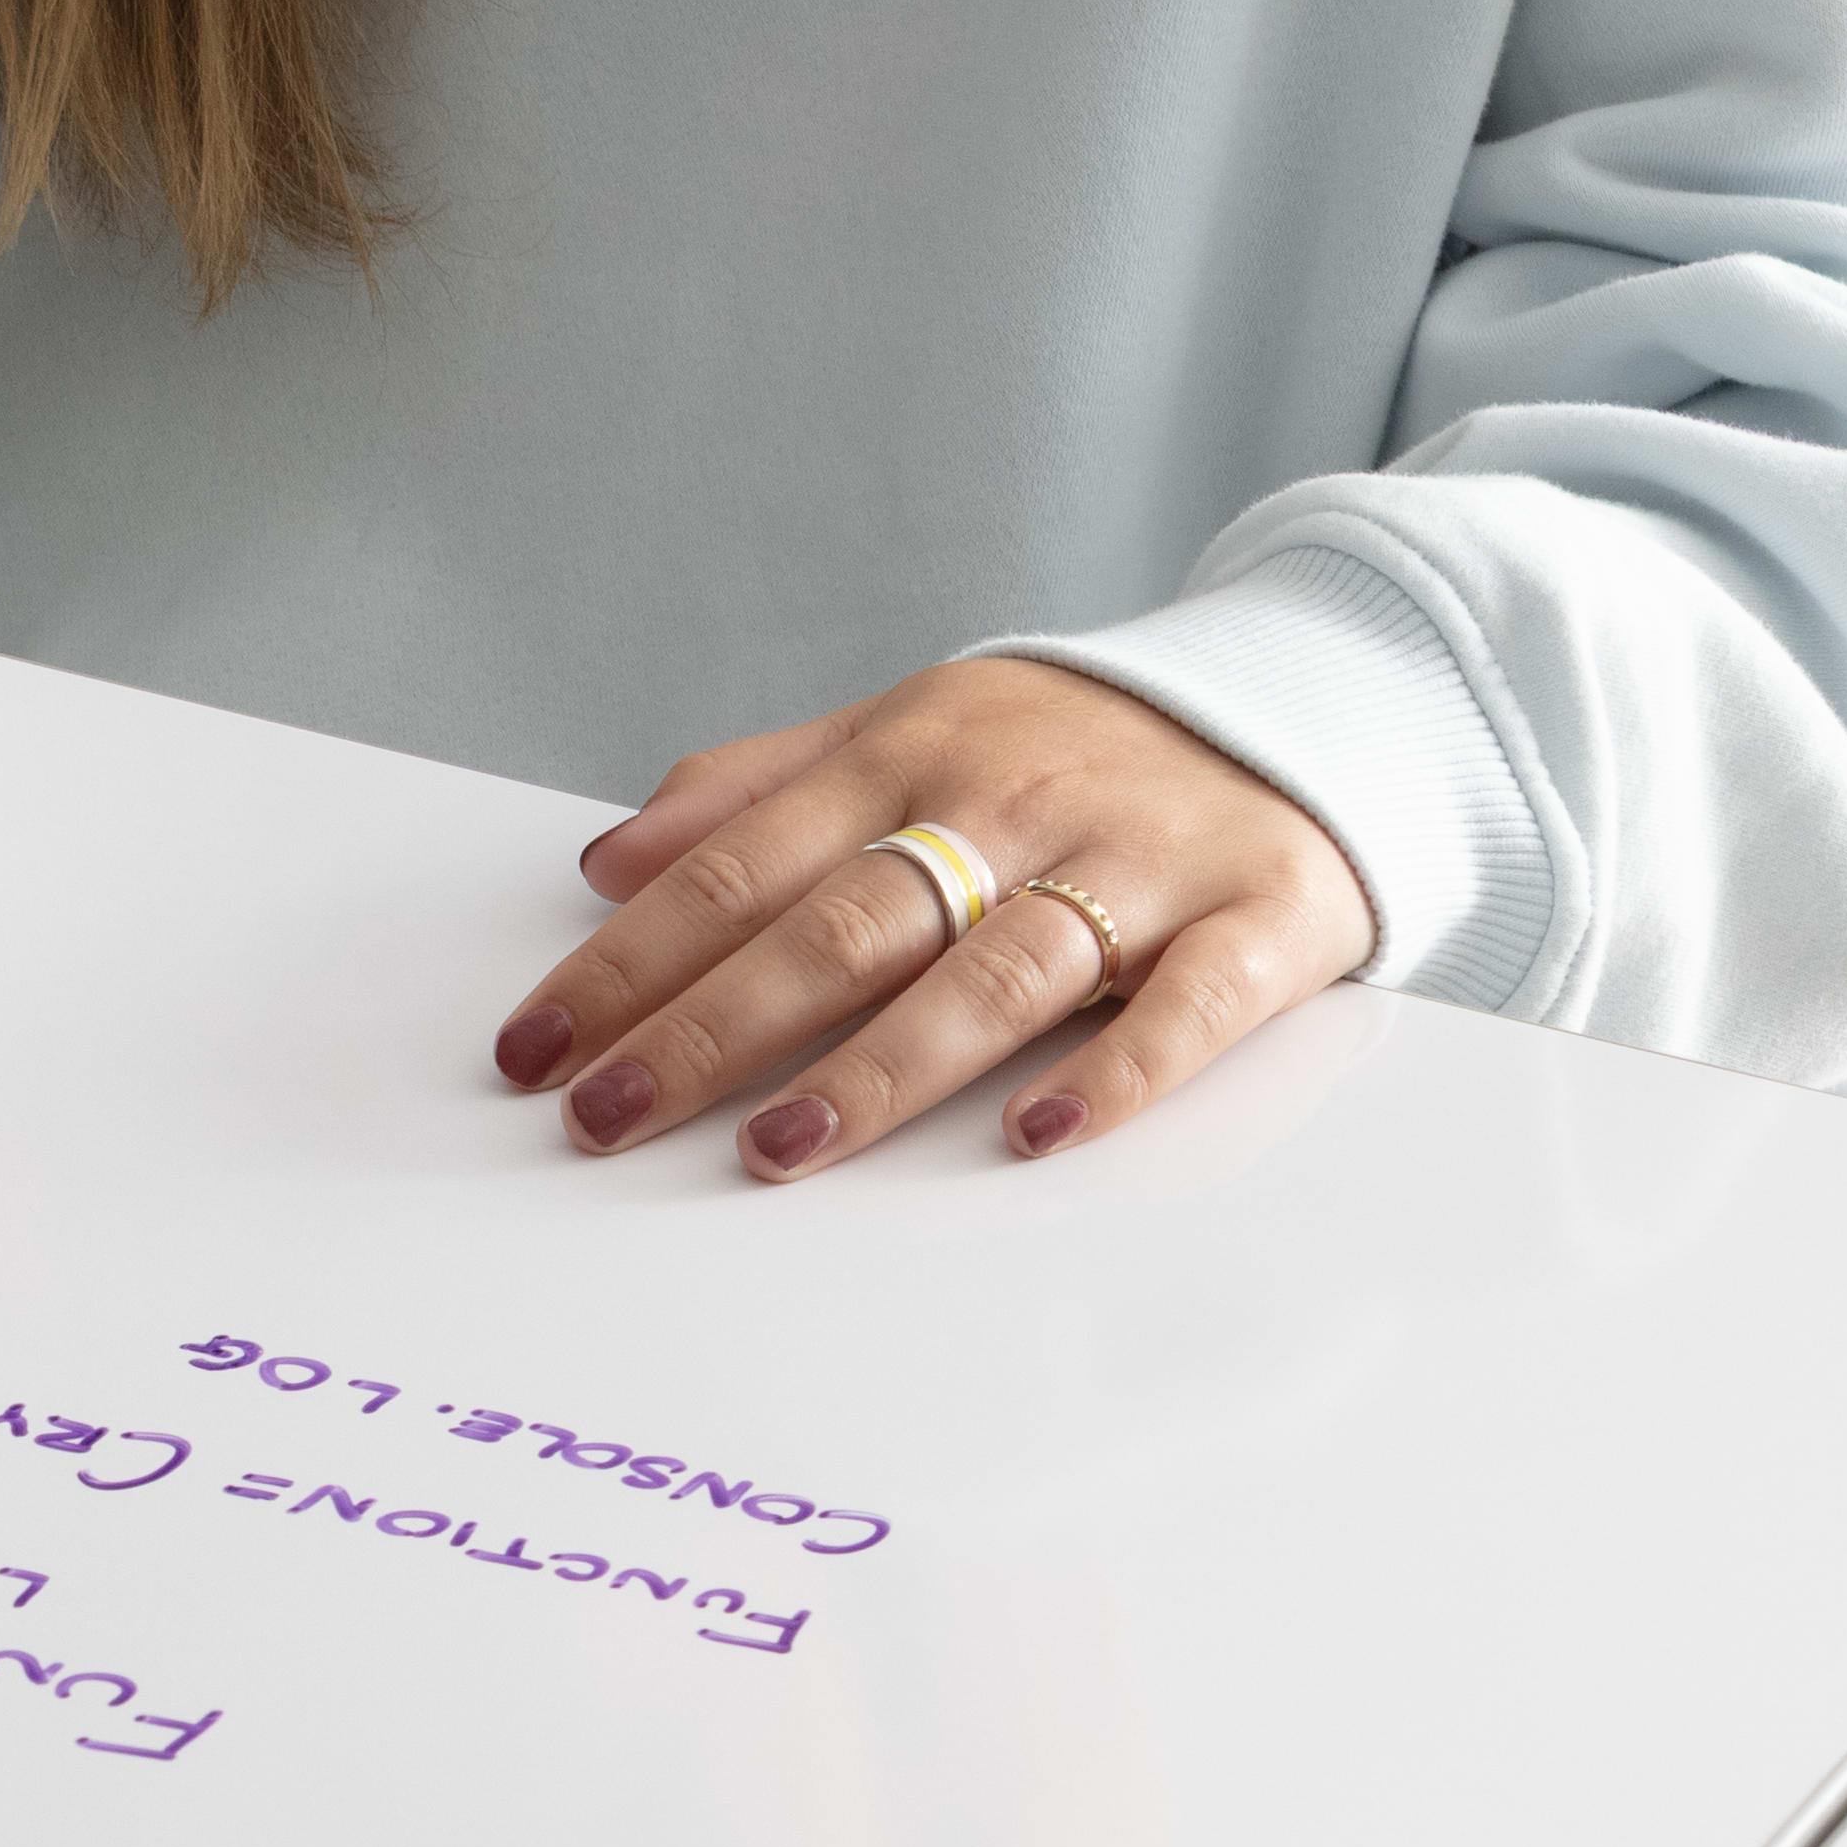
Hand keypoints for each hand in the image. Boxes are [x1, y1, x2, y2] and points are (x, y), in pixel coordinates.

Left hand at [492, 656, 1377, 1185]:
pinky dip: (1117, 1073)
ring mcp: (1138, 864)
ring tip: (778, 1147)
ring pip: (997, 969)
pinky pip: (1188, 1007)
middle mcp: (1014, 803)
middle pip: (844, 925)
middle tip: (608, 1116)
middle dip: (712, 1025)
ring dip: (883, 1063)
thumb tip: (610, 858)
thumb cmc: (1073, 745)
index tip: (536, 1050)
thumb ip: (761, 790)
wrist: (1310, 699)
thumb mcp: (912, 727)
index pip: (740, 869)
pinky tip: (1037, 1136)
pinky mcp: (1257, 918)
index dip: (630, 962)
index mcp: (913, 753)